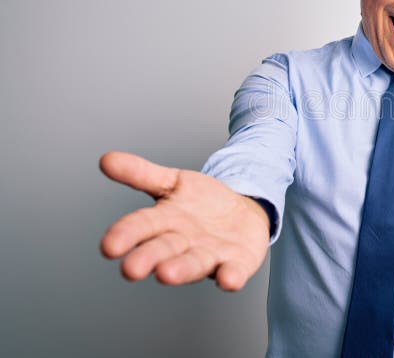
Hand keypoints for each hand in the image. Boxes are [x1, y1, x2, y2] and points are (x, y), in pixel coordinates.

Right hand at [99, 152, 270, 290]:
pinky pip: (233, 271)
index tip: (108, 247)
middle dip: (148, 259)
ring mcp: (210, 255)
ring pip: (194, 264)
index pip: (141, 227)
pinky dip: (230, 276)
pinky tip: (228, 280)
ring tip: (167, 274)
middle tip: (131, 269)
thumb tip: (105, 159)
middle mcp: (183, 244)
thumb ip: (141, 174)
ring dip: (182, 270)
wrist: (240, 214)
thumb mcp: (172, 182)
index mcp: (164, 222)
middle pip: (163, 250)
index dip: (125, 235)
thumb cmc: (200, 203)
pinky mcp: (237, 263)